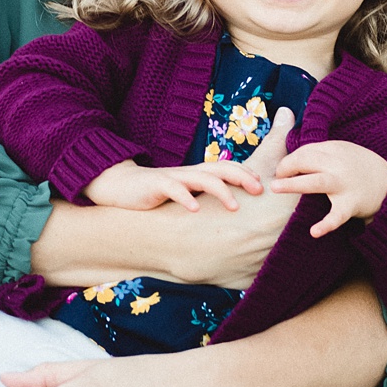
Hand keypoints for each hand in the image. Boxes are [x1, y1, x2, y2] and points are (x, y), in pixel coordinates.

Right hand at [84, 157, 264, 213]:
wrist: (119, 186)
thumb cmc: (157, 194)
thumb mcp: (185, 195)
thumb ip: (204, 199)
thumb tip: (232, 218)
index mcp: (198, 174)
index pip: (228, 169)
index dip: (247, 174)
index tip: (268, 186)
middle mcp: (189, 173)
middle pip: (220, 168)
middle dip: (242, 177)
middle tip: (260, 190)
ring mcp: (173, 178)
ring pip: (201, 177)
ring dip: (220, 190)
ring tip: (234, 206)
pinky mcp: (156, 185)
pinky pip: (173, 189)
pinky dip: (185, 198)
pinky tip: (195, 210)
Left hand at [272, 140, 386, 235]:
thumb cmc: (361, 167)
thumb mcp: (344, 151)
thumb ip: (321, 152)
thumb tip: (293, 155)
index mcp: (335, 149)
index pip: (305, 150)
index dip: (289, 160)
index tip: (282, 170)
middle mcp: (338, 165)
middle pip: (306, 160)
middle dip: (286, 167)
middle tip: (275, 179)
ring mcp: (344, 185)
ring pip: (315, 182)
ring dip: (294, 184)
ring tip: (276, 187)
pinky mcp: (351, 205)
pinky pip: (337, 216)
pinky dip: (326, 224)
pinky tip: (314, 232)